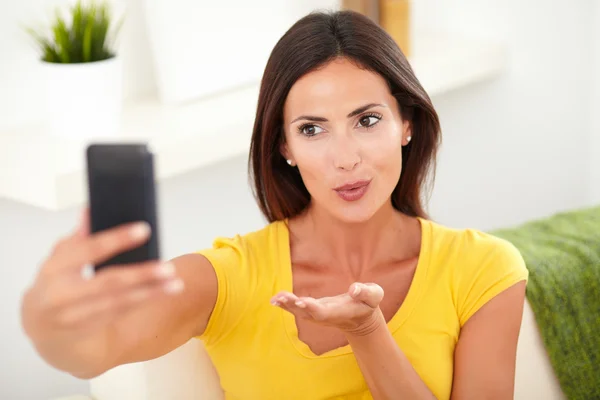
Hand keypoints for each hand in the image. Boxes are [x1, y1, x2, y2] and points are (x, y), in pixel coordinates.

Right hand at [21, 208, 182, 342]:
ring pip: (120, 302)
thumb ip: (78, 237)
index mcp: (54, 269)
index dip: (117, 239)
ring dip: (152, 292)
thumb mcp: (59, 258)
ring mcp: (76, 316)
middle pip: (108, 282)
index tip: (144, 229)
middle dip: (141, 274)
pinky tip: (165, 292)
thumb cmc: (55, 283)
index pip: (88, 250)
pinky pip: (123, 313)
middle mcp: (62, 295)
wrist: (42, 328)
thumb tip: (91, 210)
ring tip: (176, 283)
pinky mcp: (90, 328)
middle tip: (168, 267)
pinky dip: (146, 301)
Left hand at [271, 282, 384, 334]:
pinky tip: (275, 299)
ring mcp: (318, 315)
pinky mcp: (313, 310)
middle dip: (295, 306)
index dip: (312, 307)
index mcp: (340, 312)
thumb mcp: (374, 296)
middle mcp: (326, 316)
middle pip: (308, 313)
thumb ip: (367, 292)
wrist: (361, 319)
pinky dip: (286, 304)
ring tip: (275, 299)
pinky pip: (297, 309)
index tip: (301, 301)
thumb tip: (354, 289)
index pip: (324, 312)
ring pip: (300, 312)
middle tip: (282, 298)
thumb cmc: (368, 304)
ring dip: (287, 306)